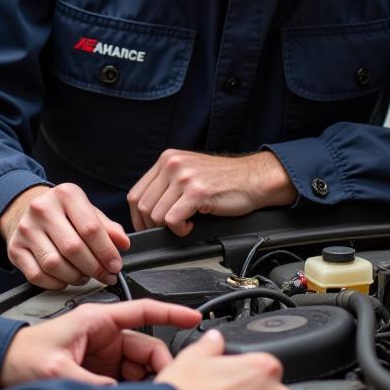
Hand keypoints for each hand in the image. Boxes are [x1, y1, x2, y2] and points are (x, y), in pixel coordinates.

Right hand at [0, 183, 129, 288]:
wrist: (26, 209)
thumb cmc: (63, 212)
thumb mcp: (87, 211)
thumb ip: (107, 227)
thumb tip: (123, 244)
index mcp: (66, 194)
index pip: (90, 228)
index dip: (107, 252)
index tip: (115, 266)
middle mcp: (42, 208)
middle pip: (73, 248)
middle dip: (94, 268)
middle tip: (105, 275)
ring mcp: (26, 229)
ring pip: (54, 264)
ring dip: (75, 277)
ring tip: (85, 276)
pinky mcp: (14, 248)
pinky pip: (37, 275)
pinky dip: (56, 284)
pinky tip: (65, 279)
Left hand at [0, 298, 201, 387]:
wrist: (3, 367)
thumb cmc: (24, 355)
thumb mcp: (57, 368)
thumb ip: (91, 381)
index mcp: (98, 319)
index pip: (144, 310)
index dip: (172, 311)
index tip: (195, 316)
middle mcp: (105, 335)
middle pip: (148, 347)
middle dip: (159, 368)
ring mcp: (105, 354)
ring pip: (141, 367)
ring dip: (146, 384)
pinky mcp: (100, 372)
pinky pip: (129, 380)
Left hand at [128, 150, 295, 235]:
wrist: (254, 178)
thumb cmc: (224, 180)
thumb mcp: (188, 173)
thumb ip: (167, 184)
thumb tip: (146, 211)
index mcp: (167, 159)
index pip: (136, 193)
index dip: (138, 217)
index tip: (147, 228)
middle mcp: (172, 164)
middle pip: (143, 206)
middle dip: (152, 226)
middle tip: (169, 230)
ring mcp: (184, 177)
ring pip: (156, 215)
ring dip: (169, 228)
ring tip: (186, 224)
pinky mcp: (197, 192)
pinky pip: (172, 220)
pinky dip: (179, 230)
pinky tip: (192, 225)